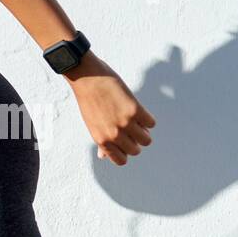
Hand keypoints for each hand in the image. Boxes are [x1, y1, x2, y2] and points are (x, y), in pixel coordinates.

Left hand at [64, 50, 156, 165]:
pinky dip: (147, 118)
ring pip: (146, 139)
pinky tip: (137, 109)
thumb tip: (103, 156)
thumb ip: (100, 141)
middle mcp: (113, 135)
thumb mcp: (91, 123)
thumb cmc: (89, 99)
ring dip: (144, 130)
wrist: (86, 76)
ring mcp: (125, 123)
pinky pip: (151, 123)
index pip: (121, 160)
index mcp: (101, 140)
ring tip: (135, 119)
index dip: (125, 151)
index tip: (123, 140)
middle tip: (129, 126)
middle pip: (136, 150)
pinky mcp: (135, 110)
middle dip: (134, 140)